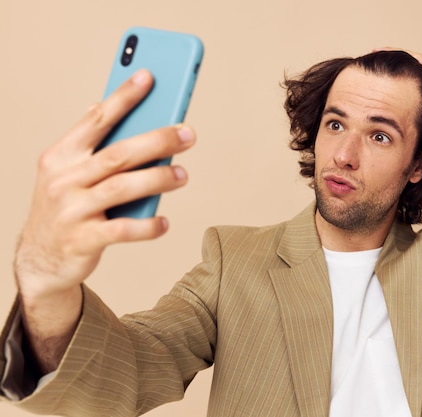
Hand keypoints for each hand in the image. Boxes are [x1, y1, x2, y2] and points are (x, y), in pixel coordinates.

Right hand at [14, 70, 195, 370]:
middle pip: (118, 153)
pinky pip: (122, 230)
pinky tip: (165, 222)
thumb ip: (86, 144)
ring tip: (182, 174)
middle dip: (156, 140)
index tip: (148, 77)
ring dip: (157, 179)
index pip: (95, 119)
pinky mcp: (82, 240)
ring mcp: (71, 211)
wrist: (40, 259)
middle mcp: (63, 180)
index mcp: (61, 156)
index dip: (123, 97)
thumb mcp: (66, 173)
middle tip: (188, 133)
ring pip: (122, 188)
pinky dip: (147, 226)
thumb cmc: (63, 209)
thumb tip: (99, 105)